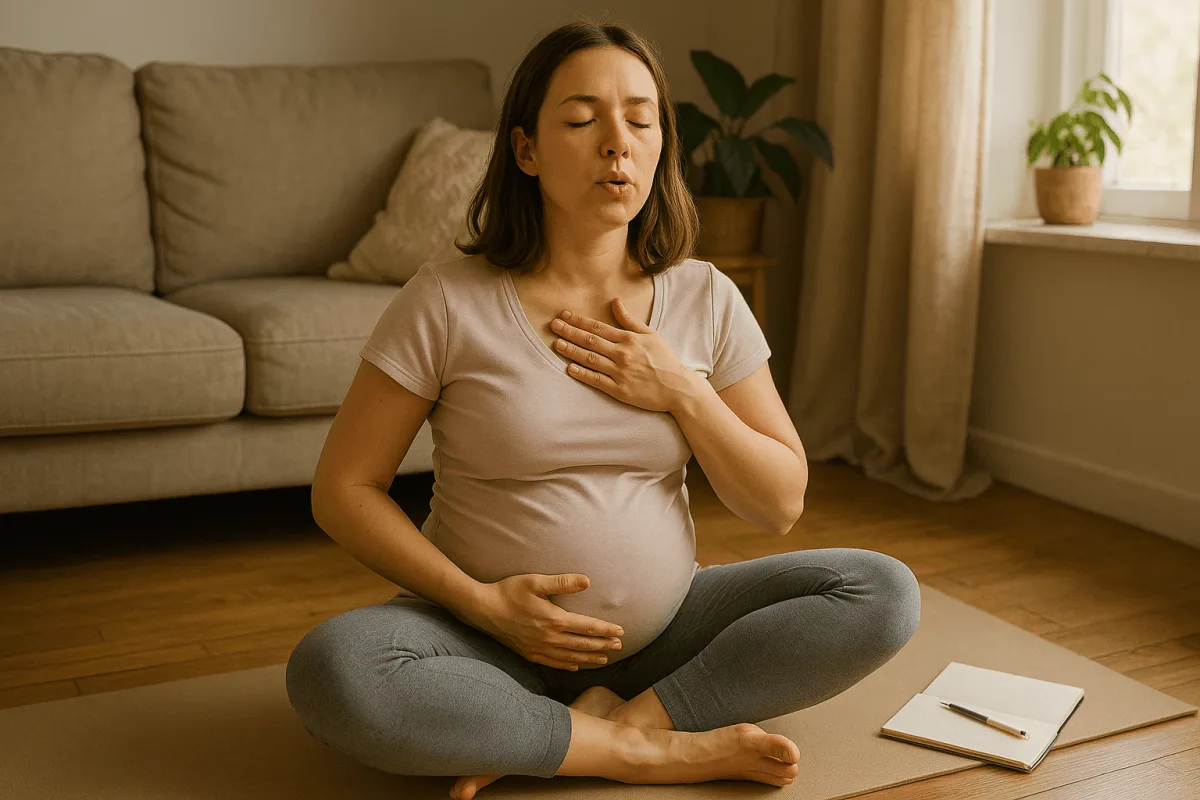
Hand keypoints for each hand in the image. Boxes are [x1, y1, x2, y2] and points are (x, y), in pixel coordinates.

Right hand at [467, 573, 624, 669]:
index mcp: (554, 619)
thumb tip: (587, 581)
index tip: (621, 631)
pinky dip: (568, 665)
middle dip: (603, 645)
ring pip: (571, 657)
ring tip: (604, 659)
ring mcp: (539, 648)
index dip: (606, 630)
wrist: (483, 610)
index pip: (587, 627)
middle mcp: (549, 638)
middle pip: (582, 644)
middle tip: (619, 646)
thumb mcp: (535, 582)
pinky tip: (575, 666)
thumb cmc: (509, 591)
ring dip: (589, 658)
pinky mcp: (529, 653)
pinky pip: (554, 663)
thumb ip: (562, 582)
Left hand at [551, 298, 696, 412]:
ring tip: (556, 344)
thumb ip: (630, 320)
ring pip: (590, 359)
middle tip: (553, 326)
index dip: (579, 321)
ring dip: (571, 351)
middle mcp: (623, 354)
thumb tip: (615, 301)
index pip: (598, 327)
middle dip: (569, 332)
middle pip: (590, 341)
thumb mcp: (651, 335)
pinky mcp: (620, 390)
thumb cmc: (665, 360)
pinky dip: (583, 374)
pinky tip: (570, 368)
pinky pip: (597, 380)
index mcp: (629, 339)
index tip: (564, 315)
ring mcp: (620, 373)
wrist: (677, 388)